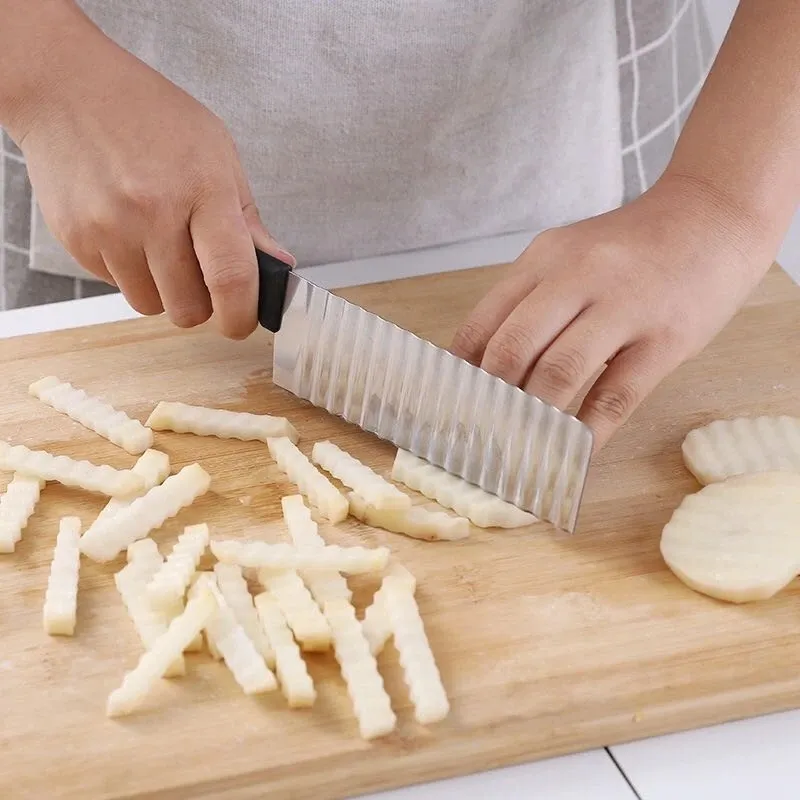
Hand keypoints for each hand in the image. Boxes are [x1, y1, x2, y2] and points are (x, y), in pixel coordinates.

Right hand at [12, 8, 292, 338]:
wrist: (69, 88)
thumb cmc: (151, 117)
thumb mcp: (218, 154)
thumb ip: (248, 219)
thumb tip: (277, 266)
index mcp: (203, 189)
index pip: (231, 278)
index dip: (242, 316)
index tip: (242, 323)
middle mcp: (153, 212)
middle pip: (189, 307)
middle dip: (202, 304)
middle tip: (200, 275)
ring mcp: (110, 228)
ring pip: (151, 305)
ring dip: (164, 291)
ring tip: (160, 247)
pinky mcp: (78, 240)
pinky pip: (116, 287)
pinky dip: (130, 273)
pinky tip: (128, 232)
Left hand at [451, 175, 771, 449]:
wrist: (713, 216)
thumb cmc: (632, 249)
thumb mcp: (568, 256)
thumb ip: (527, 302)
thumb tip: (482, 368)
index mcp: (542, 259)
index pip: (481, 325)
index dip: (458, 377)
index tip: (450, 411)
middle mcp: (576, 277)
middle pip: (512, 349)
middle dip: (490, 402)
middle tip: (482, 437)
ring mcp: (623, 306)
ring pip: (559, 373)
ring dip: (533, 420)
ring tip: (519, 451)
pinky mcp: (664, 337)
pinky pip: (616, 394)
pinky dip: (588, 431)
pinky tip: (574, 453)